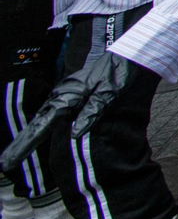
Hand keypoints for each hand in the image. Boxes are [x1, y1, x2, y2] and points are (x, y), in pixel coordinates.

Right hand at [0, 53, 141, 172]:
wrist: (125, 55)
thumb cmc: (117, 73)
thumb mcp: (109, 92)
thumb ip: (92, 112)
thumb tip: (75, 133)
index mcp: (67, 96)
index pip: (43, 124)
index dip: (26, 143)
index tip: (11, 159)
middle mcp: (60, 95)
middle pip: (36, 124)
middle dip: (21, 144)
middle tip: (5, 163)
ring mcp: (63, 94)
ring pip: (41, 119)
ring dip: (28, 137)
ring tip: (14, 155)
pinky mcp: (69, 94)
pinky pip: (50, 114)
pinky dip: (40, 126)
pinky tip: (35, 136)